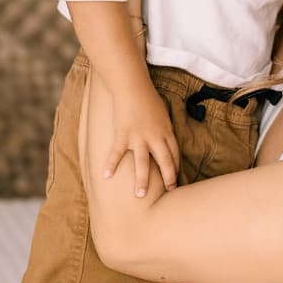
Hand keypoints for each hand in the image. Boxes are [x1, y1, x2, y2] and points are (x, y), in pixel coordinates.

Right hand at [103, 77, 179, 195]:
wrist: (133, 87)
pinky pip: (117, 152)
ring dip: (142, 179)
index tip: (175, 181)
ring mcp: (139, 137)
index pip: (174, 154)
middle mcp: (154, 137)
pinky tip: (106, 175)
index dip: (175, 169)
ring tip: (140, 195)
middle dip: (168, 178)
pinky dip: (111, 164)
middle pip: (164, 161)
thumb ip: (164, 131)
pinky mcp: (123, 134)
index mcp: (166, 132)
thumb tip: (166, 144)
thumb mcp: (163, 115)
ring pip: (142, 162)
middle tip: (169, 193)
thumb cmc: (148, 100)